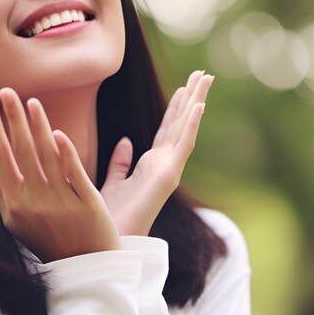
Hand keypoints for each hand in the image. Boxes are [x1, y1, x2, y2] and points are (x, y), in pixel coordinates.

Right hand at [0, 88, 118, 261]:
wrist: (85, 269)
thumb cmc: (48, 240)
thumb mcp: (15, 220)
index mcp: (15, 206)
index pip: (0, 159)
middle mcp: (34, 204)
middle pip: (21, 153)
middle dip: (12, 119)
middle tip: (6, 91)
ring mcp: (61, 204)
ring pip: (47, 157)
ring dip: (38, 126)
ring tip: (32, 102)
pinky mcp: (87, 205)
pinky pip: (74, 173)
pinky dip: (66, 153)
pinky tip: (58, 133)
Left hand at [100, 70, 212, 236]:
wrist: (107, 240)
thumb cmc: (109, 215)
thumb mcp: (113, 181)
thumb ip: (121, 161)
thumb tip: (126, 140)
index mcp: (152, 163)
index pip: (167, 128)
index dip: (177, 106)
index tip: (184, 85)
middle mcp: (164, 163)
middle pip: (181, 123)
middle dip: (191, 97)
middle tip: (204, 74)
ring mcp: (169, 169)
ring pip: (186, 128)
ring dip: (196, 102)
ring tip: (206, 79)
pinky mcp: (168, 175)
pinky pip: (183, 144)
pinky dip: (191, 124)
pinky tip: (198, 104)